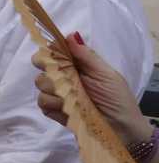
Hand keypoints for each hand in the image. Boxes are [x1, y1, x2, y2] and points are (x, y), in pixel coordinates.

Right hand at [34, 33, 148, 143]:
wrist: (121, 128)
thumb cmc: (117, 98)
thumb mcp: (106, 74)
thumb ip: (88, 56)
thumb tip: (71, 34)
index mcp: (76, 65)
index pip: (53, 51)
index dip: (49, 51)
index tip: (55, 56)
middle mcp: (63, 76)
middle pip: (41, 65)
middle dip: (50, 71)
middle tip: (67, 79)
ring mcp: (57, 94)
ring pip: (40, 84)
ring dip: (56, 91)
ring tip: (74, 99)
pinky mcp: (53, 110)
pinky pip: (42, 103)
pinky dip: (54, 105)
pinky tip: (68, 109)